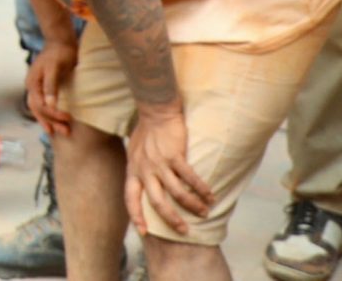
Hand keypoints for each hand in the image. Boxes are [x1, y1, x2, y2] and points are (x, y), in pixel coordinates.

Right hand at [25, 35, 77, 136]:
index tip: (68, 118)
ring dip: (50, 121)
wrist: (60, 41)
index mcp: (32, 83)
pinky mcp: (43, 87)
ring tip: (62, 131)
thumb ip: (51, 86)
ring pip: (39, 109)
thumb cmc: (59, 53)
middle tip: (67, 130)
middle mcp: (32, 87)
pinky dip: (48, 115)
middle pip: (38, 110)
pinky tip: (54, 122)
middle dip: (52, 121)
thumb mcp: (55, 67)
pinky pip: (43, 105)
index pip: (40, 105)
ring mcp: (36, 87)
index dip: (53, 114)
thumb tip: (50, 105)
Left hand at [124, 104, 212, 235]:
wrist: (154, 109)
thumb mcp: (135, 152)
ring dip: (192, 205)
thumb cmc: (146, 130)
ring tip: (204, 212)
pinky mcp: (174, 155)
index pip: (130, 198)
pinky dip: (201, 188)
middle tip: (184, 231)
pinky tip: (211, 195)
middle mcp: (145, 169)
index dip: (136, 216)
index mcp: (133, 170)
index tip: (143, 232)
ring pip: (176, 193)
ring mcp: (159, 163)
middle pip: (156, 202)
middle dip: (171, 219)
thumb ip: (139, 168)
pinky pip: (189, 177)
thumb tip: (144, 182)